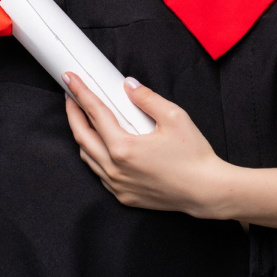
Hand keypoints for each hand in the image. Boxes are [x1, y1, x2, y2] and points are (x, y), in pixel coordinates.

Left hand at [62, 71, 226, 216]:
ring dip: (82, 135)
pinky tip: (102, 145)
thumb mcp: (174, 117)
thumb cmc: (193, 156)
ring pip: (88, 157)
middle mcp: (115, 169)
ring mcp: (117, 185)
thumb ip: (147, 98)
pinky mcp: (124, 196)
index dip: (81, 93)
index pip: (95, 114)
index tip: (71, 80)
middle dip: (73, 113)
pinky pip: (100, 173)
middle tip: (71, 95)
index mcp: (124, 148)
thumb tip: (129, 86)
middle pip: (82, 136)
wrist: (206, 191)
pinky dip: (95, 155)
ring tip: (84, 118)